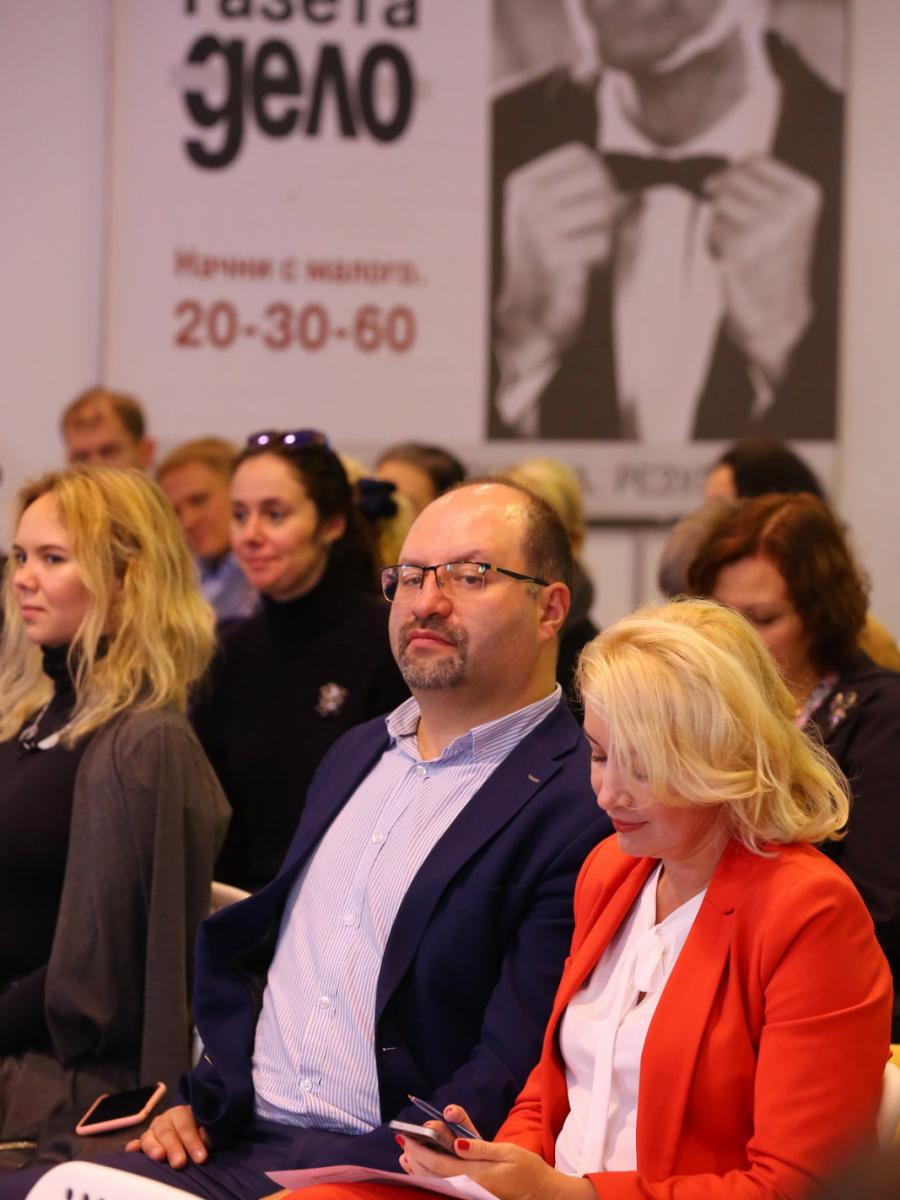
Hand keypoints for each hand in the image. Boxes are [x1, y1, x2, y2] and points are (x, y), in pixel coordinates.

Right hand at [125, 1104, 210, 1168]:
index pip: (186, 1125)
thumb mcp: (204, 1129)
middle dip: (174, 1147)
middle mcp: (165, 1120)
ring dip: (153, 1147)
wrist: (186, 1131)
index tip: (201, 1158)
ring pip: (149, 1136)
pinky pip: (137, 1144)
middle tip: (180, 1163)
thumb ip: (206, 1134)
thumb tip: (205, 1139)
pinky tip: (132, 1149)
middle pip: (167, 1131)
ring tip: (159, 1156)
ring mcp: (152, 1131)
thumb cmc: (198, 1131)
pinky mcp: (143, 1142)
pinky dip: (134, 1146)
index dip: (193, 1141)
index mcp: (181, 1113)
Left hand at [396, 1105, 592, 1199]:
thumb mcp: (507, 1151)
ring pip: (438, 1185)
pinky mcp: (473, 1197)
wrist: (543, 1195)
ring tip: (405, 1158)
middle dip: (415, 1159)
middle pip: (433, 1175)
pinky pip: (446, 1189)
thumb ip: (480, 1147)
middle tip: (402, 1143)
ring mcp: (470, 1195)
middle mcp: (469, 1188)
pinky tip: (425, 1172)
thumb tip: (456, 1142)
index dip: (420, 1150)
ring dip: (420, 1171)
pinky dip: (432, 1179)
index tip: (406, 1137)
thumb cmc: (528, 1169)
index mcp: (477, 1174)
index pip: (439, 1162)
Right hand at [496, 143, 626, 376]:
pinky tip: (584, 265)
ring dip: (606, 230)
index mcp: (523, 184)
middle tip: (596, 228)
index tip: (592, 199)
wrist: (527, 306)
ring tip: (587, 245)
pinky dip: (601, 255)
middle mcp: (528, 202)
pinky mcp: (553, 257)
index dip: (599, 175)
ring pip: (603, 209)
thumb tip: (623, 186)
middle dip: (608, 204)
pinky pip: (602, 242)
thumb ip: (580, 184)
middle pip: (598, 179)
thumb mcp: (548, 209)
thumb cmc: (545, 254)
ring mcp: (538, 229)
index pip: (581, 157)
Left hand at [707, 156, 822, 385]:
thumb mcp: (785, 216)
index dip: (735, 176)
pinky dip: (713, 243)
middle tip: (740, 231)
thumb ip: (758, 187)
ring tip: (738, 247)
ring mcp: (764, 230)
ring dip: (718, 224)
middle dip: (725, 202)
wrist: (777, 315)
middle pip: (731, 179)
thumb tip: (712, 177)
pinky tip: (731, 260)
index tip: (738, 199)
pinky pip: (711, 229)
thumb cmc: (776, 265)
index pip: (753, 160)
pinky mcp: (740, 251)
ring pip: (718, 203)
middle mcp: (787, 209)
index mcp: (804, 195)